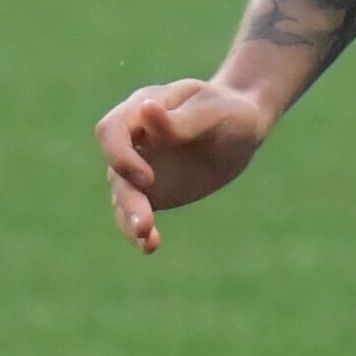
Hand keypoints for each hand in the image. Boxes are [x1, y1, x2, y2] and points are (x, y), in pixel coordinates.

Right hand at [96, 77, 276, 253]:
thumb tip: (145, 109)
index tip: (146, 178)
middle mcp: (133, 140)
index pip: (111, 131)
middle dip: (127, 199)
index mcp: (140, 109)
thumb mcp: (211, 111)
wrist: (243, 128)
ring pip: (123, 195)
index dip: (120, 156)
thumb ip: (178, 119)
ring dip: (130, 219)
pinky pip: (139, 211)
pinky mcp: (151, 191)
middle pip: (116, 171)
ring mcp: (139, 167)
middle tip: (145, 223)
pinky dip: (141, 230)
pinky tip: (151, 246)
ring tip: (147, 239)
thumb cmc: (228, 111)